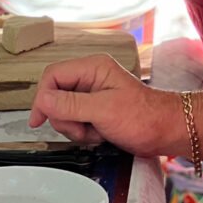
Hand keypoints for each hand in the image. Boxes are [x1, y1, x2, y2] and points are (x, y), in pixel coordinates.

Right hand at [29, 54, 181, 156]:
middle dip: (64, 118)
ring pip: (63, 112)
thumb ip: (70, 105)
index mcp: (93, 67)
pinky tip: (100, 135)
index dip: (42, 97)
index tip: (39, 120)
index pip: (53, 75)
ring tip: (96, 131)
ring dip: (76, 128)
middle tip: (83, 127)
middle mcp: (91, 77)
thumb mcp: (103, 110)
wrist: (164, 130)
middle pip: (55, 96)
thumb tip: (42, 100)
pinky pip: (75, 122)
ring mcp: (92, 94)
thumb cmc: (142, 116)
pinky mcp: (95, 110)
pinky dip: (83, 133)